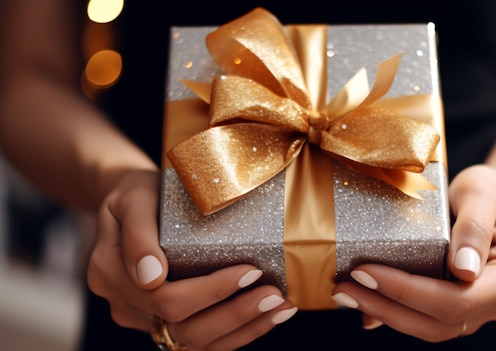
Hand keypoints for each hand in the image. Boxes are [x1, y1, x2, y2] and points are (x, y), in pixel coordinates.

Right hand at [86, 170, 297, 349]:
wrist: (132, 204)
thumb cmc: (136, 194)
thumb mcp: (132, 198)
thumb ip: (138, 233)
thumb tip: (151, 277)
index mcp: (110, 275)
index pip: (165, 298)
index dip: (211, 291)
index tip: (251, 271)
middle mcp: (125, 305)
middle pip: (182, 327)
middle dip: (235, 314)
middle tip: (274, 294)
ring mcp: (144, 318)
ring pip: (194, 341)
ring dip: (243, 329)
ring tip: (280, 308)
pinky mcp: (164, 322)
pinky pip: (201, 339)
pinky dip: (237, 332)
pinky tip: (268, 317)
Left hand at [331, 164, 495, 341]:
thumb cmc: (494, 190)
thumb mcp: (484, 190)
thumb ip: (475, 225)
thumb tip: (462, 271)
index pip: (461, 299)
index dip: (410, 291)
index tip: (367, 270)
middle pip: (443, 322)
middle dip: (388, 307)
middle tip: (343, 287)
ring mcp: (485, 309)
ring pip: (433, 328)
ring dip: (386, 313)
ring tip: (346, 293)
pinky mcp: (463, 308)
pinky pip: (428, 320)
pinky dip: (394, 312)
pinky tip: (363, 303)